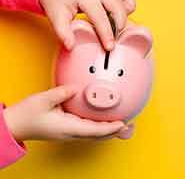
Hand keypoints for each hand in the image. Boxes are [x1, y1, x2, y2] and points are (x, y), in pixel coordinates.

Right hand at [3, 86, 132, 141]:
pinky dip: (101, 129)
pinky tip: (104, 122)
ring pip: (95, 135)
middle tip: (129, 126)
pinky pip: (89, 131)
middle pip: (98, 136)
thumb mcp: (42, 100)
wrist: (17, 126)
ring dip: (109, 131)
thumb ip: (60, 93)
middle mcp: (72, 133)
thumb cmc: (28, 115)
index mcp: (68, 127)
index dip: (110, 128)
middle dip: (115, 132)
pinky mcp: (69, 130)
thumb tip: (75, 88)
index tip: (123, 124)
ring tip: (122, 125)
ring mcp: (71, 133)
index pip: (94, 130)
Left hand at [38, 0, 135, 49]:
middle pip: (118, 7)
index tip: (109, 47)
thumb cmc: (57, 0)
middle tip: (114, 40)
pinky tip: (119, 19)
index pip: (101, 17)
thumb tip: (71, 46)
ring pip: (126, 0)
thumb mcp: (55, 16)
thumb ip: (63, 32)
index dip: (106, 34)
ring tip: (117, 30)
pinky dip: (128, 8)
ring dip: (125, 17)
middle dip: (119, 26)